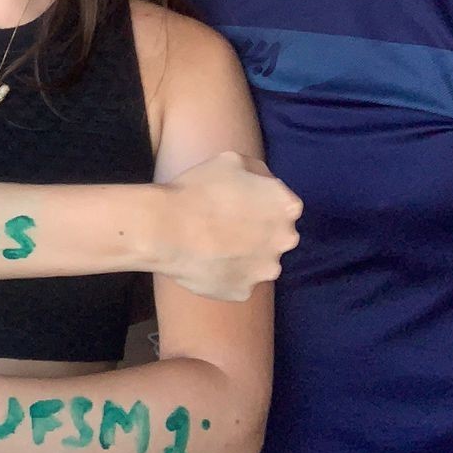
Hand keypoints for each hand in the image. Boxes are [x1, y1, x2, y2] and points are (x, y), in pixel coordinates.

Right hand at [159, 152, 302, 299]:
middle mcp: (285, 241)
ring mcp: (265, 271)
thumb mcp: (233, 160)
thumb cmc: (199, 189)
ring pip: (259, 262)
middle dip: (259, 231)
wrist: (166, 229)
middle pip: (276, 236)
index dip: (260, 202)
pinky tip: (206, 262)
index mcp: (287, 207)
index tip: (238, 202)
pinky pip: (238, 282)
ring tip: (213, 245)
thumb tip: (266, 185)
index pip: (284, 205)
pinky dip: (226, 274)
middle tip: (226, 224)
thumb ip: (260, 173)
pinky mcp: (243, 292)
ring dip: (244, 255)